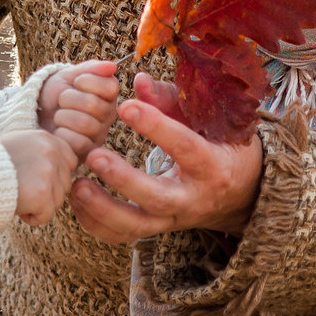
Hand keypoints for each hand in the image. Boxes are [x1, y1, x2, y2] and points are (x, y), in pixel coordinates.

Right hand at [0, 129, 79, 224]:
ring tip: (15, 194)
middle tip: (20, 189)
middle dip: (46, 193)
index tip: (35, 180)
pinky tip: (15, 205)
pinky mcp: (42, 192)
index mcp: (46, 138)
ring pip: (57, 202)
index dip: (54, 176)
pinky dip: (31, 217)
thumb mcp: (18, 144)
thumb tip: (64, 164)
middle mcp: (51, 151)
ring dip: (38, 206)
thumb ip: (41, 151)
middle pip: (65, 185)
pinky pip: (46, 215)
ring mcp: (48, 171)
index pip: (70, 161)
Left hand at [38, 60, 120, 148]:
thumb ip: (92, 69)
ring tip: (59, 117)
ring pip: (85, 123)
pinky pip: (78, 143)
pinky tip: (58, 133)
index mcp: (108, 95)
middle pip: (93, 104)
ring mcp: (99, 135)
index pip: (108, 86)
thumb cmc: (55, 95)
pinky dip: (61, 135)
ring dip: (63, 117)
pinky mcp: (87, 153)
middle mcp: (108, 116)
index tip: (74, 83)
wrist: (36, 116)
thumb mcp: (69, 76)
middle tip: (62, 101)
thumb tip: (112, 66)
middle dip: (68, 98)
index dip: (84, 81)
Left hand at [70, 73, 262, 243]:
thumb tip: (138, 80)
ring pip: (137, 226)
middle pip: (157, 198)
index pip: (186, 147)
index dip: (156, 127)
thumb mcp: (206, 121)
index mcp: (213, 166)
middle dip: (123, 180)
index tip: (125, 106)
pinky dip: (96, 223)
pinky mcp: (157, 231)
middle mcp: (193, 199)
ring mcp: (173, 220)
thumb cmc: (218, 146)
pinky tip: (77, 199)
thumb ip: (170, 100)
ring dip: (102, 209)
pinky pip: (123, 235)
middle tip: (93, 156)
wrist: (238, 195)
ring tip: (77, 186)